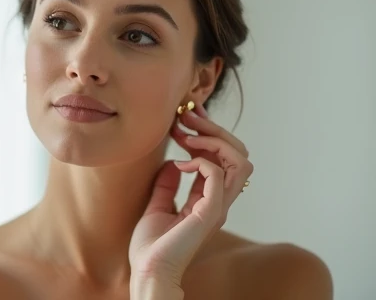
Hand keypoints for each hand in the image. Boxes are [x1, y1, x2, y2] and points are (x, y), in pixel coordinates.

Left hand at [129, 103, 252, 289]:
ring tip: (188, 137)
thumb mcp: (156, 205)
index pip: (224, 159)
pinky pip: (219, 175)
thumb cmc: (151, 246)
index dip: (209, 134)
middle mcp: (218, 201)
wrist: (148, 271)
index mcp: (209, 199)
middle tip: (188, 118)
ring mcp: (217, 207)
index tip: (186, 119)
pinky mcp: (209, 212)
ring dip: (215, 141)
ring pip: (240, 162)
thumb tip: (173, 163)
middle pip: (238, 155)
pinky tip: (181, 163)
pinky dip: (202, 161)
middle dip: (215, 130)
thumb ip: (167, 185)